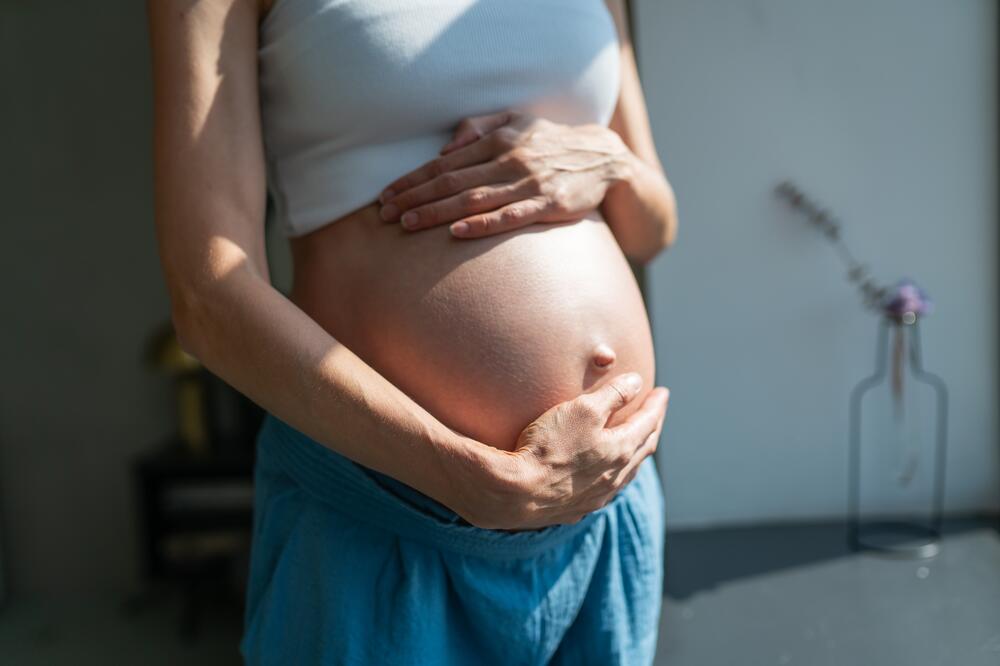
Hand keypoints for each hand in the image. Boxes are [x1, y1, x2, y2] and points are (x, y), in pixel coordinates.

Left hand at [376, 110, 632, 237]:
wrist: (606, 159)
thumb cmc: (553, 143)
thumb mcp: (519, 122)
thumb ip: (481, 128)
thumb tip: (446, 147)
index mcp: (499, 140)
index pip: (444, 162)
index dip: (413, 180)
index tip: (386, 195)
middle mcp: (510, 159)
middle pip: (452, 181)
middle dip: (415, 198)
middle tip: (385, 214)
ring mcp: (529, 183)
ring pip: (473, 199)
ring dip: (437, 212)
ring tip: (408, 224)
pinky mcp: (548, 205)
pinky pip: (509, 217)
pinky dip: (482, 225)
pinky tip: (457, 232)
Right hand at [448, 372, 669, 529]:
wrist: (516, 492)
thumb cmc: (549, 446)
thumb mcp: (582, 409)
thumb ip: (613, 394)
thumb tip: (637, 382)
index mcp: (620, 450)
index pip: (648, 424)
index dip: (656, 406)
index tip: (662, 393)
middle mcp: (615, 477)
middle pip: (643, 448)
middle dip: (652, 427)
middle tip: (655, 413)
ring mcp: (597, 496)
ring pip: (627, 473)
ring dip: (636, 453)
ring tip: (637, 442)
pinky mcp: (576, 509)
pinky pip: (606, 490)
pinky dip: (614, 475)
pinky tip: (606, 475)